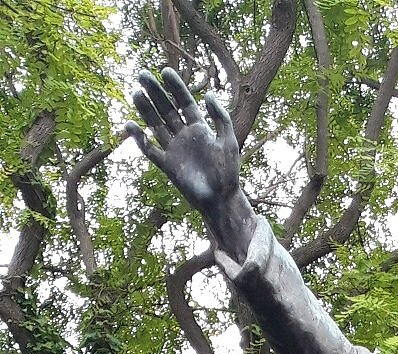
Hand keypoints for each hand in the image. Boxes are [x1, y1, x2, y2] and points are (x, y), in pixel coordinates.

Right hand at [130, 68, 251, 257]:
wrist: (221, 200)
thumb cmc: (228, 172)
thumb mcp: (228, 141)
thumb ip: (220, 117)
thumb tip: (208, 94)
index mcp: (199, 128)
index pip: (184, 102)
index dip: (175, 87)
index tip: (164, 71)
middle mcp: (184, 136)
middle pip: (166, 109)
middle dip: (155, 92)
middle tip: (142, 75)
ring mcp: (174, 150)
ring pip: (156, 125)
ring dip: (145, 110)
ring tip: (135, 93)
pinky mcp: (167, 166)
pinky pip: (150, 150)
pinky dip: (140, 140)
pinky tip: (130, 126)